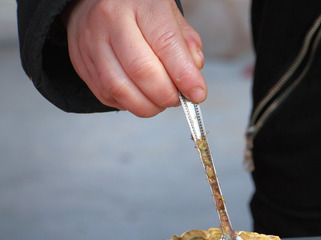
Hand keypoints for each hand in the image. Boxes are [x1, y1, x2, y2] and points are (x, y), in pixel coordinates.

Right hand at [65, 0, 206, 116]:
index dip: (185, 76)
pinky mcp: (80, 62)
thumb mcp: (170, 15)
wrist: (95, 1)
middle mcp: (111, 21)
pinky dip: (128, 104)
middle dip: (166, 95)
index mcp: (140, 3)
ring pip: (120, 88)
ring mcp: (91, 42)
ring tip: (160, 102)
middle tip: (178, 99)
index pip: (166, 44)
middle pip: (141, 70)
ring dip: (147, 105)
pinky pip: (106, 94)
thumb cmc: (140, 10)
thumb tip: (193, 82)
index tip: (198, 94)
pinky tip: (139, 97)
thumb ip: (186, 46)